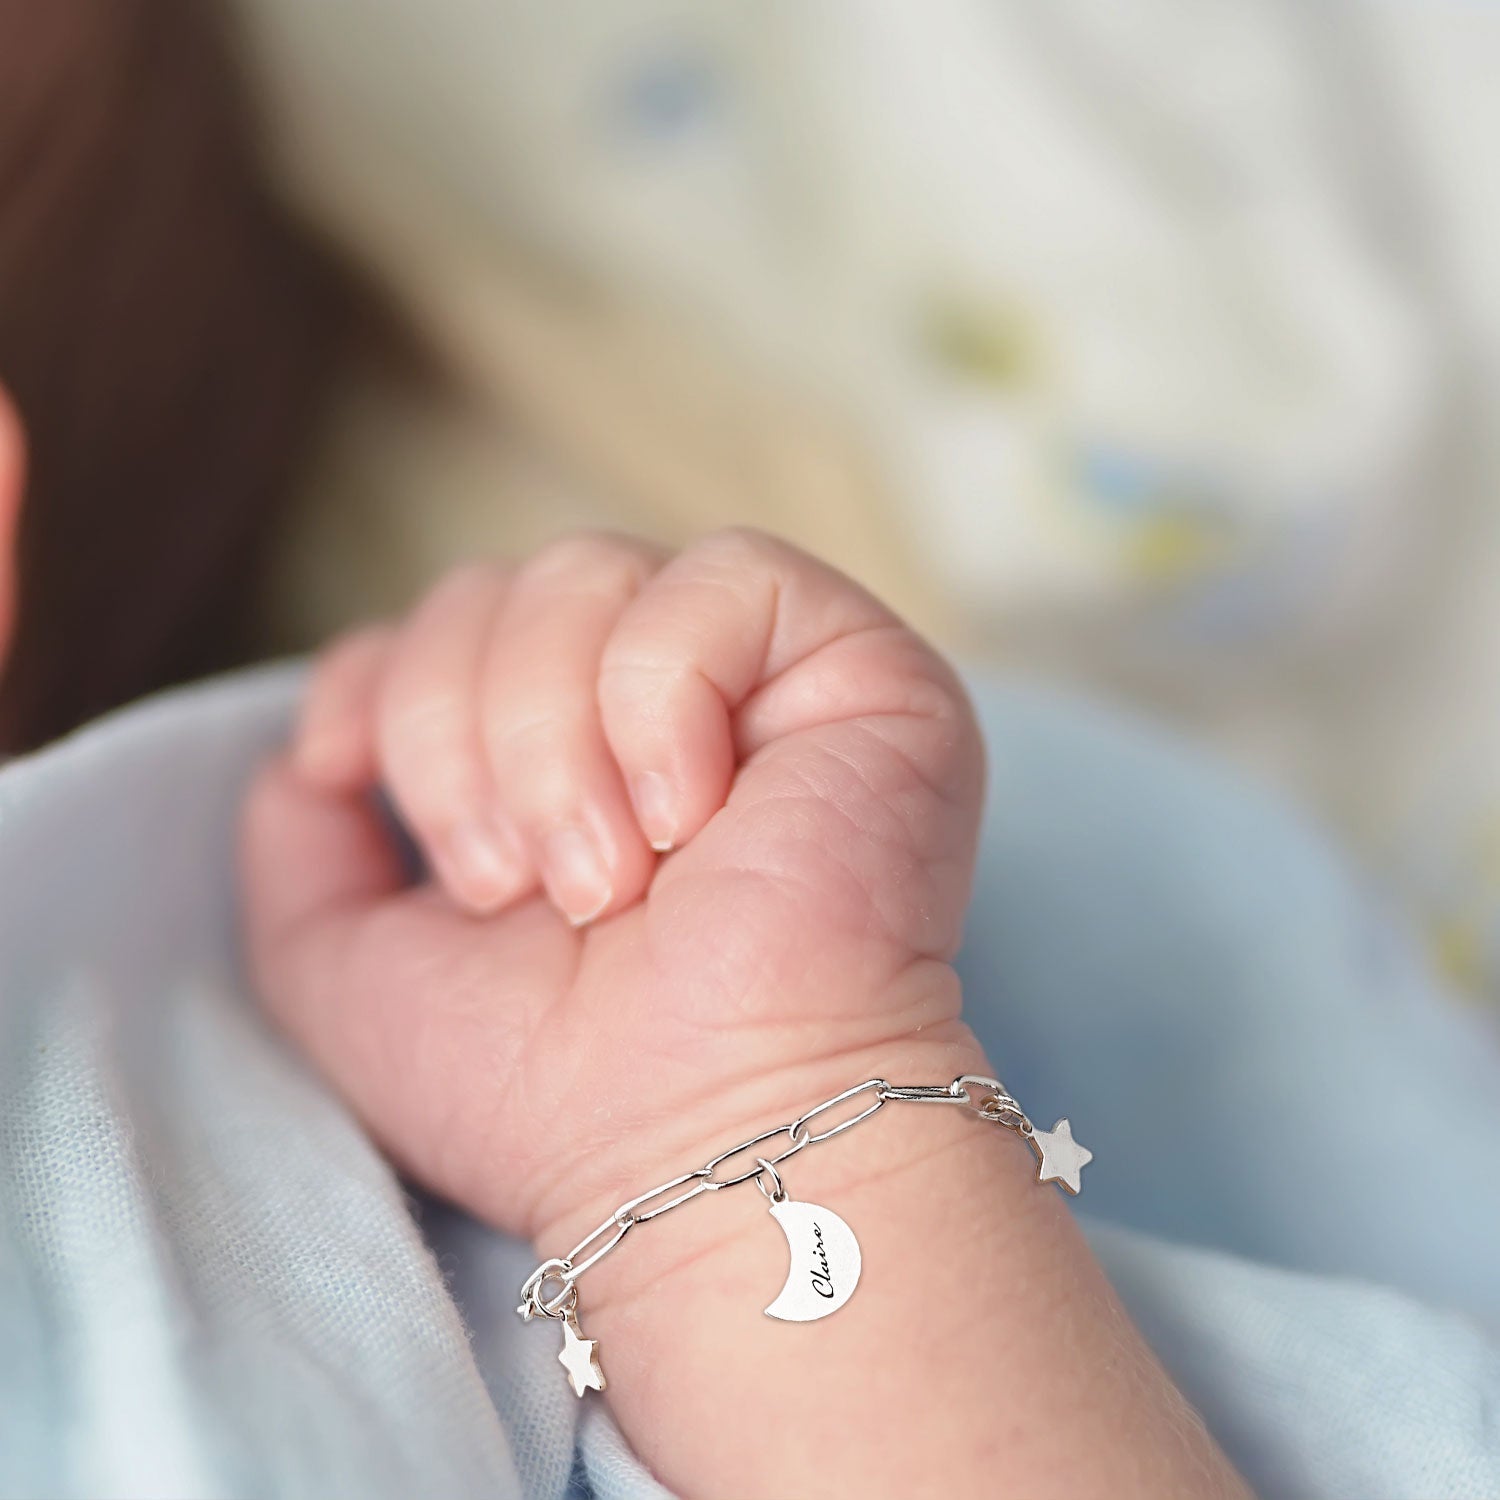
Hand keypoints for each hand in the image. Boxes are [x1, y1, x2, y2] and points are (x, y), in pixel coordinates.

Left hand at [242, 529, 987, 1242]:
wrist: (707, 1145)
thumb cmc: (549, 1086)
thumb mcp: (353, 973)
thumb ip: (302, 850)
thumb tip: (313, 745)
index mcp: (569, 750)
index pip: (452, 615)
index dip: (390, 684)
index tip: (358, 779)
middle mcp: (663, 698)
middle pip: (502, 585)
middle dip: (465, 740)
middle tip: (521, 889)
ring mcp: (761, 674)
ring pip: (588, 568)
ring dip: (557, 743)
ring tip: (609, 879)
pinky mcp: (857, 664)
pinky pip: (718, 580)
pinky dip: (663, 702)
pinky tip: (694, 819)